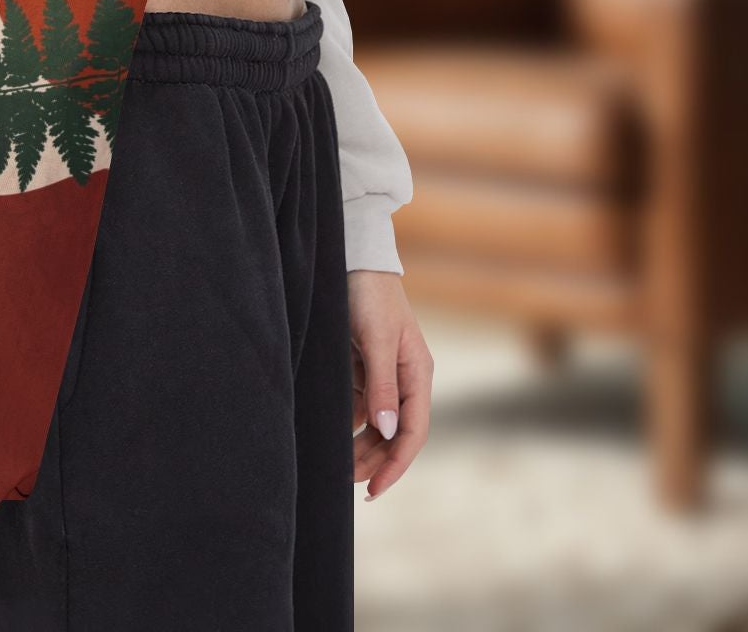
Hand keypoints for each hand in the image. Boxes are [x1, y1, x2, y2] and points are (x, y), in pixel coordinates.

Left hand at [348, 269, 431, 498]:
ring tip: (336, 464)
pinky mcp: (362, 365)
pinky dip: (347, 421)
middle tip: (346, 480)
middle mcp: (403, 378)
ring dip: (359, 444)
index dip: (396, 464)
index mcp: (417, 374)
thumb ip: (382, 385)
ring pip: (374, 422)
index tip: (374, 489)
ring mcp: (382, 373)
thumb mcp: (378, 340)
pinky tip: (331, 432)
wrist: (352, 258)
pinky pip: (357, 403)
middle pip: (393, 433)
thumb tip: (388, 432)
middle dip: (374, 459)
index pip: (413, 432)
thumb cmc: (371, 295)